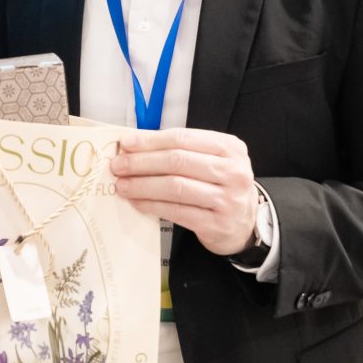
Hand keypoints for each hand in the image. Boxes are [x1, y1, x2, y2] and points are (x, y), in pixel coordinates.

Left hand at [112, 127, 259, 255]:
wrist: (244, 224)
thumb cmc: (220, 186)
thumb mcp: (211, 161)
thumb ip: (181, 151)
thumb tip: (135, 146)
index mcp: (230, 148)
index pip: (183, 138)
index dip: (150, 140)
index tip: (126, 144)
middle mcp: (233, 171)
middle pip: (177, 161)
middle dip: (142, 162)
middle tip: (118, 166)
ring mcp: (228, 199)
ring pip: (175, 187)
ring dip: (143, 185)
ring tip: (123, 185)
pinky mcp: (217, 224)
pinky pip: (177, 211)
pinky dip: (152, 205)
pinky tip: (138, 202)